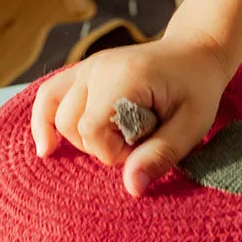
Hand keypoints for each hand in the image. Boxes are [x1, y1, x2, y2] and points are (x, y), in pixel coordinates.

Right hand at [30, 30, 229, 196]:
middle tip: (135, 143)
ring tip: (113, 139)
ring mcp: (87, 67)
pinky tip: (46, 148)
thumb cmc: (197, 88)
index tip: (142, 150)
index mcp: (126, 76)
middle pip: (71, 123)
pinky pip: (48, 97)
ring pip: (57, 114)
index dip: (112, 152)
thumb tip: (132, 188)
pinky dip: (44, 121)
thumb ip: (161, 154)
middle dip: (99, 146)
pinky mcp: (82, 72)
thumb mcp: (192, 125)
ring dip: (81, 138)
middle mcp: (98, 67)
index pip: (92, 128)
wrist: (195, 52)